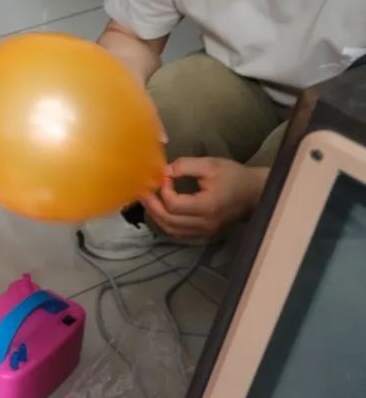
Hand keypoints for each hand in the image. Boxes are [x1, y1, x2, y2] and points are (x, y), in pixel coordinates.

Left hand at [142, 157, 267, 238]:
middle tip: (142, 190)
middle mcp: (204, 223)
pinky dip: (165, 221)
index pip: (173, 205)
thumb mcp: (210, 164)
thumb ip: (185, 166)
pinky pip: (178, 232)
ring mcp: (204, 231)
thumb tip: (164, 171)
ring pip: (171, 229)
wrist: (254, 194)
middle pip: (168, 221)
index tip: (164, 176)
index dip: (163, 190)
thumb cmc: (234, 176)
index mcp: (207, 206)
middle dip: (151, 205)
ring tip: (148, 198)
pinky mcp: (203, 233)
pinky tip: (160, 208)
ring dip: (156, 215)